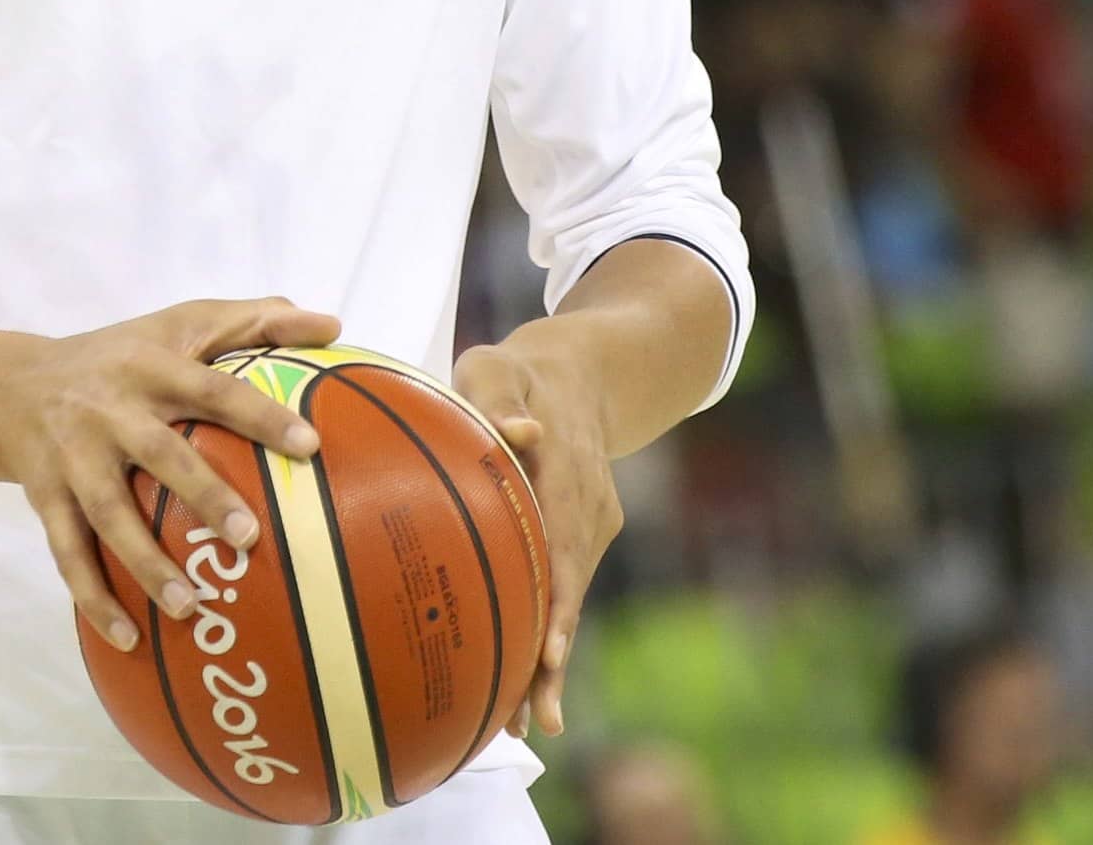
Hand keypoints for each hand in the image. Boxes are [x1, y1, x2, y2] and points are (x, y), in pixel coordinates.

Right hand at [0, 297, 339, 652]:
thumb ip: (255, 322)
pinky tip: (129, 641)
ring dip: (145, 563)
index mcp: (150, 366)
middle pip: (158, 452)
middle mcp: (109, 410)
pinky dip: (94, 599)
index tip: (309, 448)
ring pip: (108, 513)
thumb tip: (333, 325)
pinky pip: (68, 554)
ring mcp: (72, 457)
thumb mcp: (180, 323)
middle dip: (203, 495)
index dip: (259, 415)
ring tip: (189, 608)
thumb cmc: (121, 356)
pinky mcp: (44, 498)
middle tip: (250, 539)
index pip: (212, 388)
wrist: (10, 387)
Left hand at [454, 333, 618, 738]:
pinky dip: (552, 635)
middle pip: (570, 589)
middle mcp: (588, 505)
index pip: (563, 538)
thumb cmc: (519, 371)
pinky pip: (567, 589)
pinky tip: (529, 687)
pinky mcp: (588, 536)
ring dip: (551, 660)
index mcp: (565, 466)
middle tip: (532, 719)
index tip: (549, 646)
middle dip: (554, 657)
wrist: (581, 372)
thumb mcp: (498, 367)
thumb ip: (498, 397)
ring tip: (525, 726)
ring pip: (571, 599)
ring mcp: (594, 524)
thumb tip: (520, 434)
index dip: (557, 596)